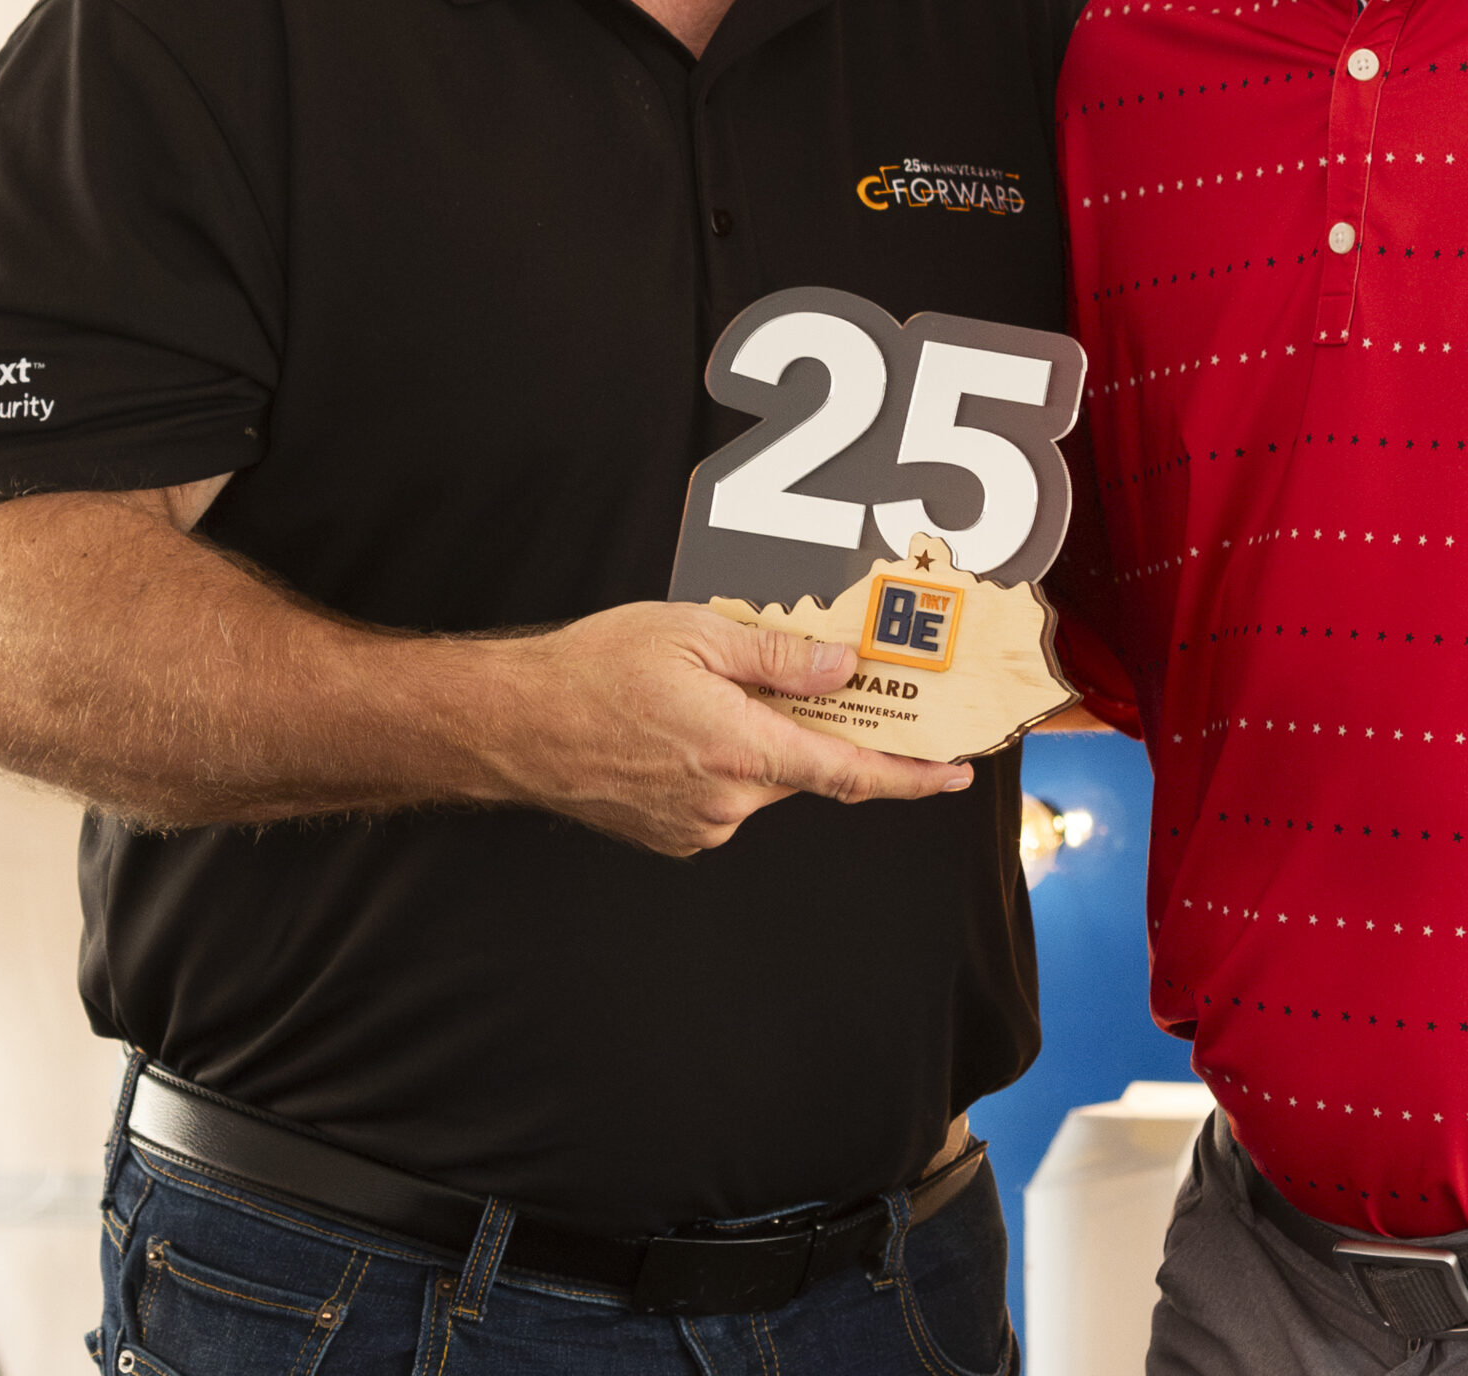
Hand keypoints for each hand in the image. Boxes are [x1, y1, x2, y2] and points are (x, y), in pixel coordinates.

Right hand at [479, 600, 973, 855]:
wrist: (511, 725)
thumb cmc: (593, 670)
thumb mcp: (695, 634)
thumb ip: (779, 657)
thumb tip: (845, 670)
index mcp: (740, 751)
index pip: (849, 772)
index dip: (910, 776)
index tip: (956, 774)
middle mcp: (726, 802)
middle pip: (804, 765)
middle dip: (815, 725)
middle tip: (804, 676)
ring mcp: (697, 826)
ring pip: (761, 776)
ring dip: (758, 736)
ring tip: (705, 688)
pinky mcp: (671, 834)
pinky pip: (723, 792)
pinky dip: (723, 756)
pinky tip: (680, 721)